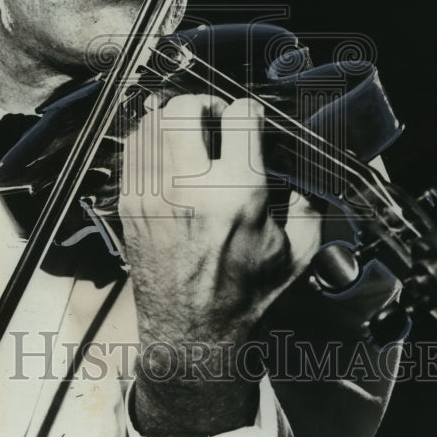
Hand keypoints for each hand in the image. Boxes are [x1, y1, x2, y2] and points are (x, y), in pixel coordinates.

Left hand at [118, 93, 321, 436]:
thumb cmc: (245, 294)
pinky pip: (133, 151)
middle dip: (204, 103)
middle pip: (185, 108)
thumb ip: (306, 206)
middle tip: (215, 117)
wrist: (191, 333)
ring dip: (173, 119)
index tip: (252, 119)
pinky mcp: (129, 204)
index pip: (240, 117)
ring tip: (188, 133)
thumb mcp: (295, 253)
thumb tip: (302, 176)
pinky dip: (150, 141)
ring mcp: (152, 195)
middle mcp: (190, 188)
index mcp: (236, 195)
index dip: (251, 110)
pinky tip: (167, 156)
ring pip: (151, 124)